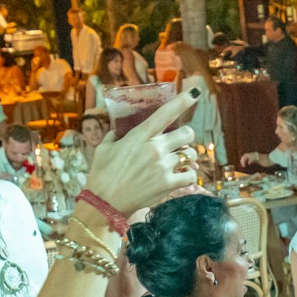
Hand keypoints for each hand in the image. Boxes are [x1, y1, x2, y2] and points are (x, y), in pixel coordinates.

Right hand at [78, 89, 201, 219]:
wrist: (104, 203)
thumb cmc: (101, 175)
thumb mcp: (103, 149)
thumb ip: (115, 135)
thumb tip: (118, 129)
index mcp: (139, 135)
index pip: (165, 113)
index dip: (183, 101)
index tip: (195, 92)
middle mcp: (155, 148)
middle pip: (187, 133)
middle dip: (186, 136)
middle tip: (179, 142)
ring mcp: (163, 166)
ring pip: (191, 154)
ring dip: (187, 156)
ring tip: (179, 161)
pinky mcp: (168, 184)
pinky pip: (191, 175)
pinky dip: (189, 174)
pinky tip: (182, 176)